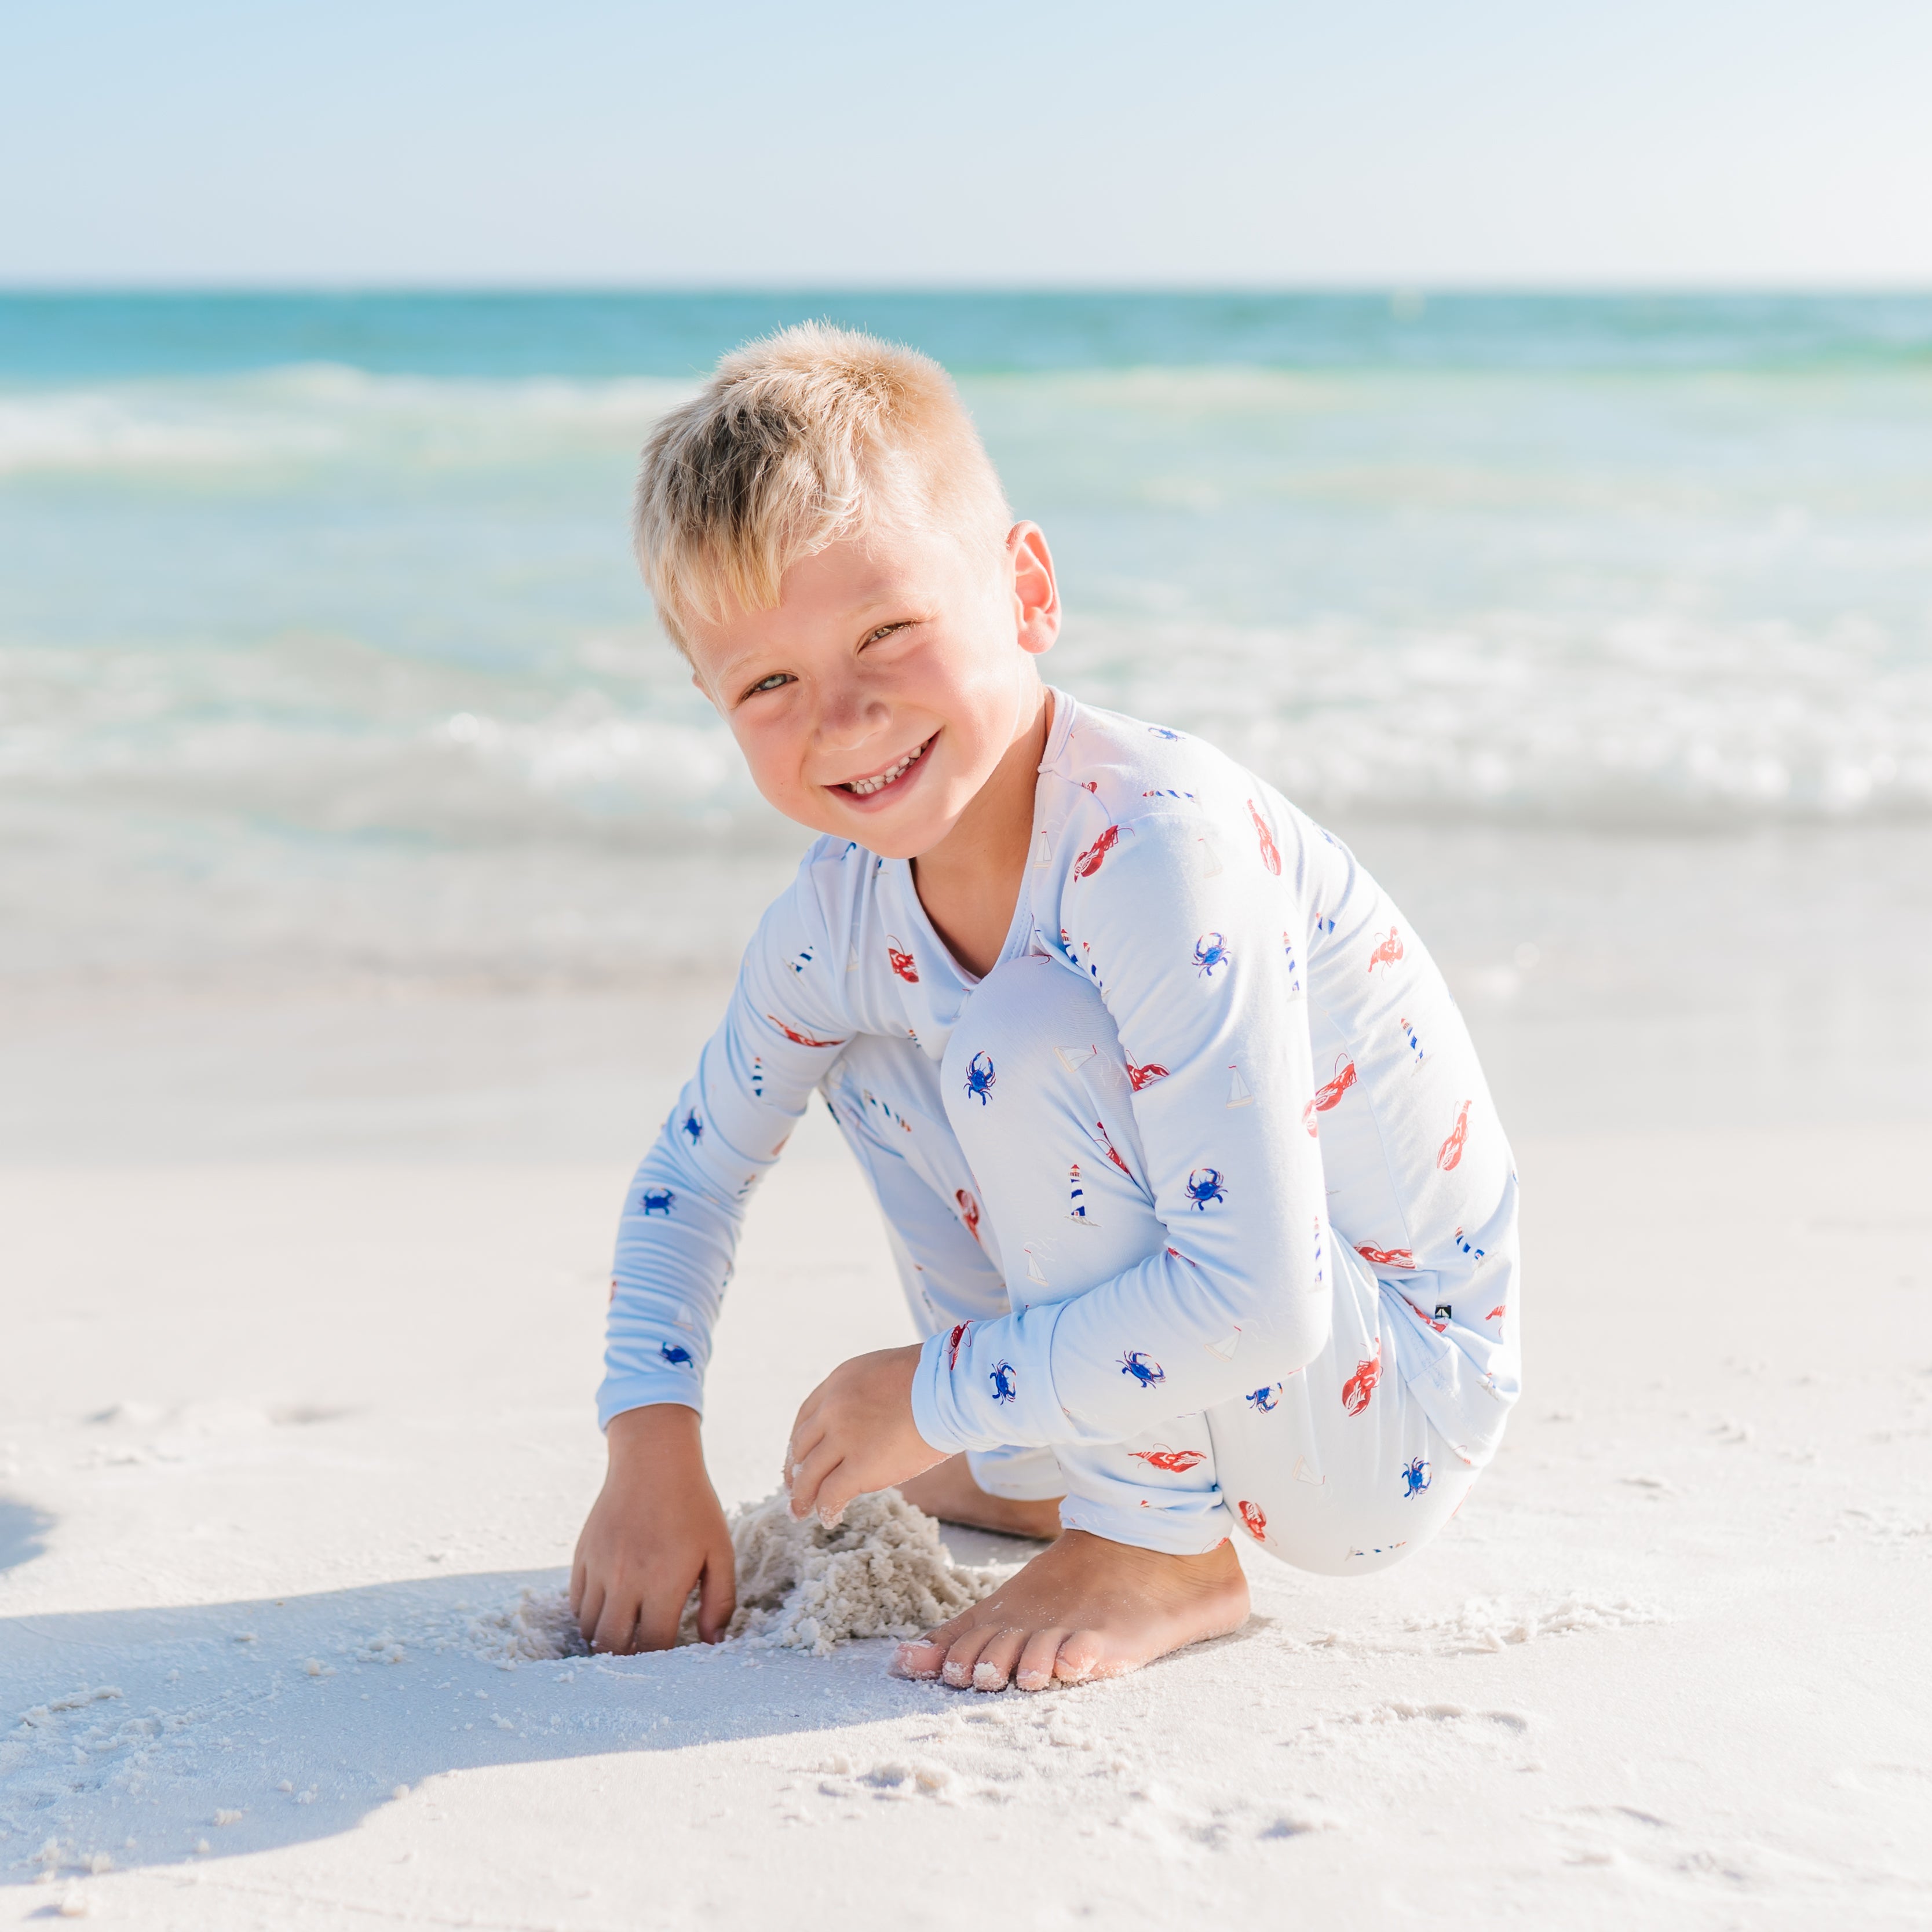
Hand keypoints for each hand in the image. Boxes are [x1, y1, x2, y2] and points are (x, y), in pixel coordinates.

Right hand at [570, 1404, 734, 1652]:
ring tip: (625, 1635)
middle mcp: (626, 1580)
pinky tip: (609, 1610)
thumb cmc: (694, 1506)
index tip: (669, 1660)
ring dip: (606, 1639)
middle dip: (627, 1660)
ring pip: (589, 1629)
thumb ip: (720, 1600)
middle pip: (613, 1646)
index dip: (661, 1662)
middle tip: (641, 1657)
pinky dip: (589, 1615)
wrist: (654, 1460)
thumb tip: (713, 1643)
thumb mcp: (720, 1550)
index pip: (654, 1646)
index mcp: (663, 1583)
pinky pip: (576, 1603)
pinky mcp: (582, 1555)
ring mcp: (599, 1568)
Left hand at [785, 1344, 944, 1524]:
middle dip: (794, 1471)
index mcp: (838, 1382)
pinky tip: (829, 1518)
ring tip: (800, 1512)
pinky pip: (831, 1495)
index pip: (805, 1418)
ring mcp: (843, 1438)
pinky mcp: (859, 1467)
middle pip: (801, 1447)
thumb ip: (865, 1397)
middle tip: (793, 1489)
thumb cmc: (934, 1380)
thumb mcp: (884, 1374)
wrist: (950, 1387)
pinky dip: (827, 1509)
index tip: (798, 1460)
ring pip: (809, 1475)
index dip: (798, 1444)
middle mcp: (833, 1409)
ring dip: (802, 1497)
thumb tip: (867, 1423)